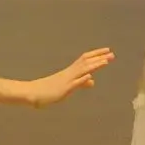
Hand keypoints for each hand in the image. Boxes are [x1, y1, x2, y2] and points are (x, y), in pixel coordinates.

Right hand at [0, 46, 114, 108]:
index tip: (108, 51)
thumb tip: (92, 81)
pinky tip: (90, 76)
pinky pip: (73, 84)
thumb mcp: (68, 87)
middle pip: (85, 63)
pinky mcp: (63, 90)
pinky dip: (82, 80)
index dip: (96, 54)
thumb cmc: (48, 91)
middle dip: (99, 58)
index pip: (85, 60)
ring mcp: (66, 81)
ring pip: (82, 71)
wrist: (32, 93)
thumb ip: (81, 83)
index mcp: (70, 72)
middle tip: (112, 54)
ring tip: (106, 61)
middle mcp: (69, 73)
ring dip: (94, 65)